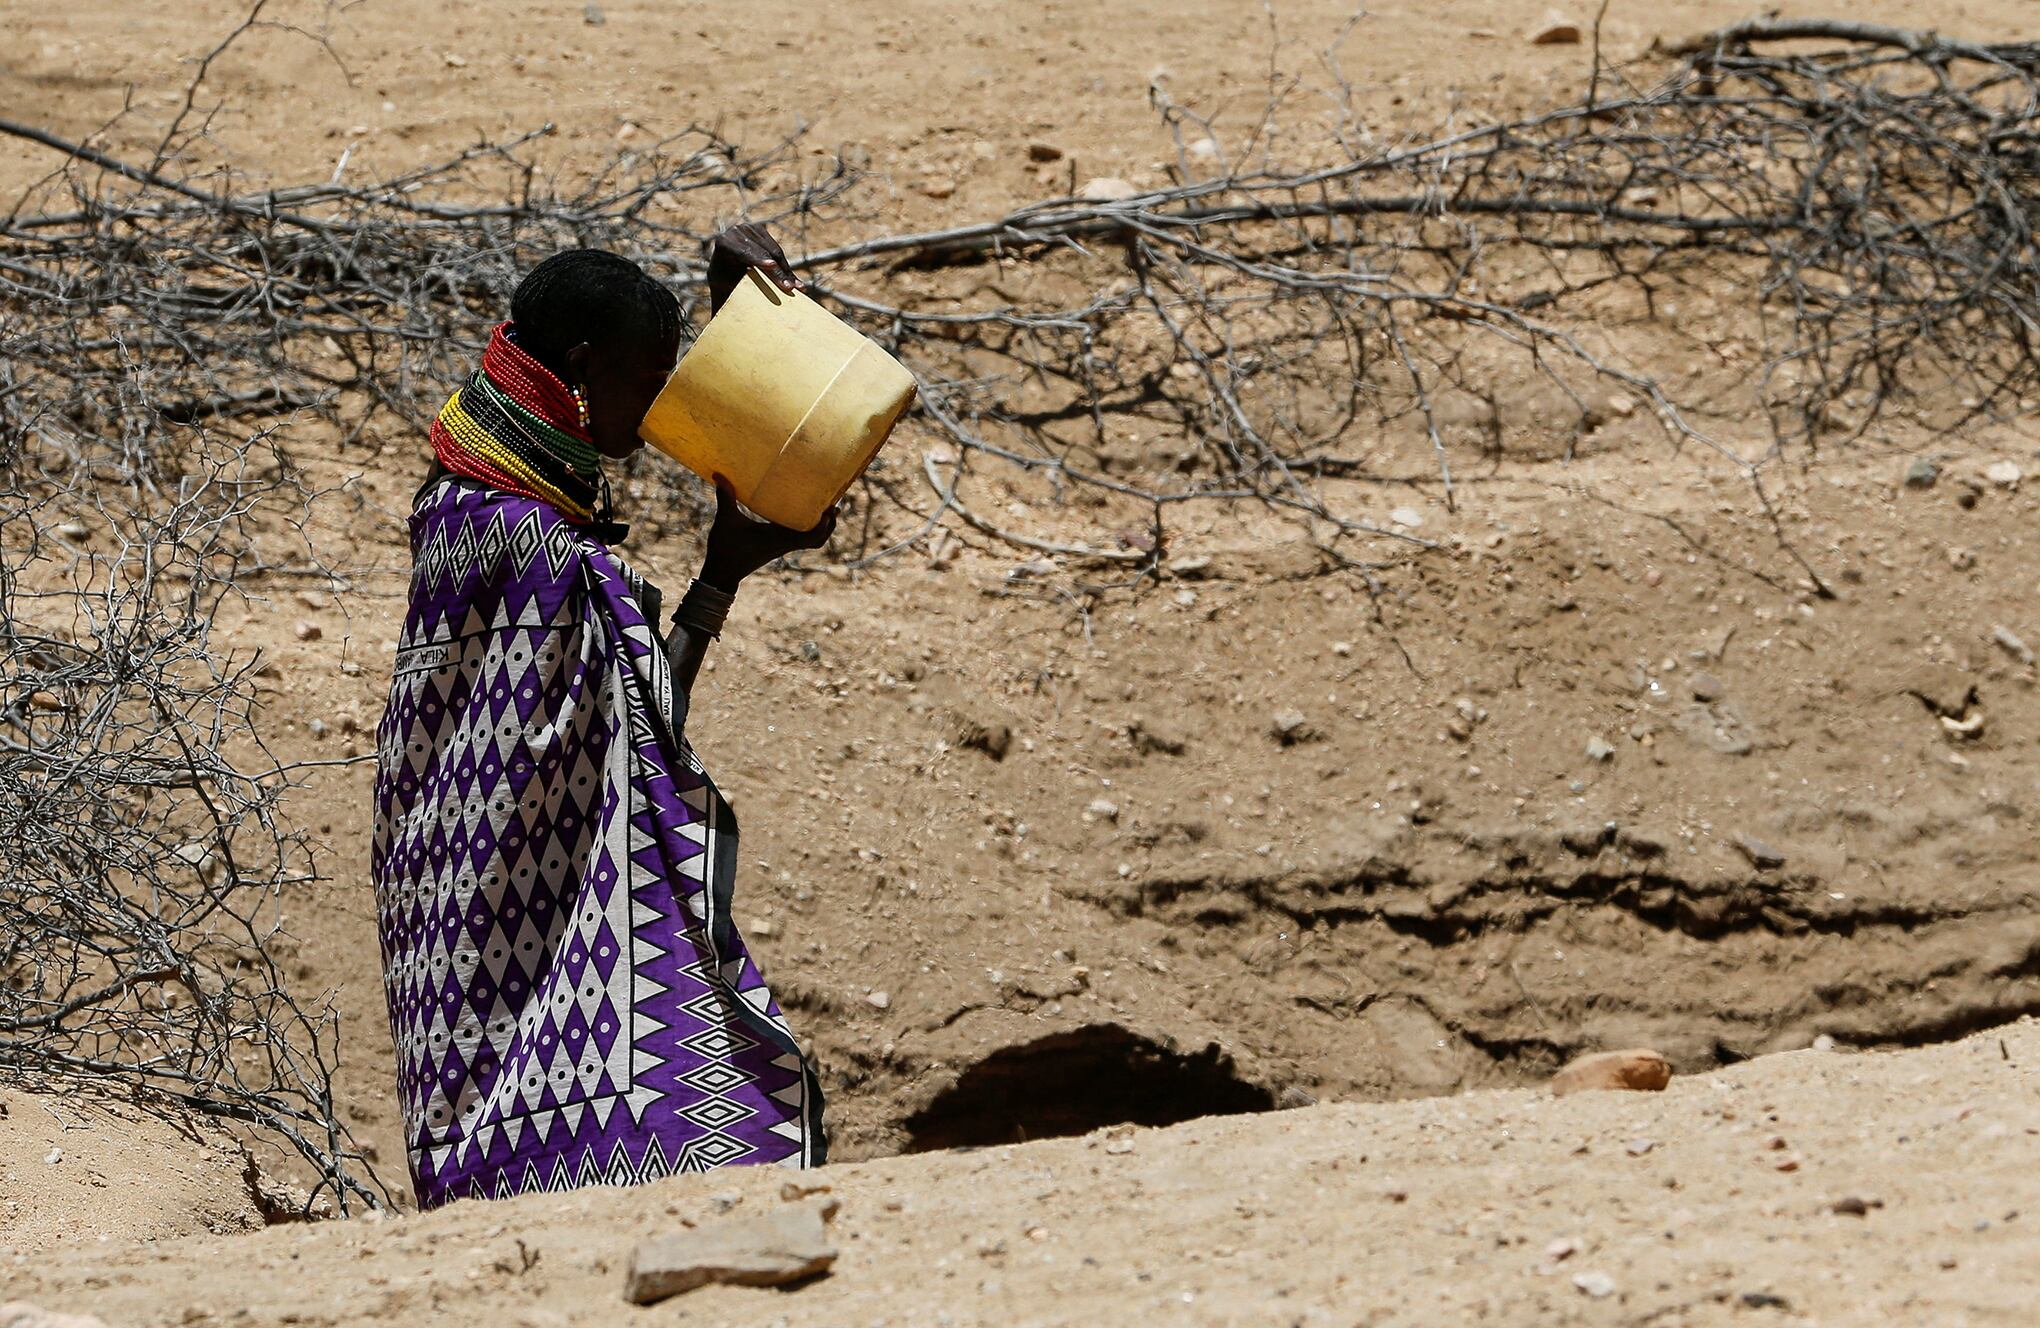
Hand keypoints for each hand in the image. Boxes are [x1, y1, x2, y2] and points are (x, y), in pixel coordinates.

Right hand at [698, 480, 837, 589]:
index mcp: (778, 539)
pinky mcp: (777, 548)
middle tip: (833, 504)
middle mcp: (784, 544)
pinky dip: (809, 531)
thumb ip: (725, 498)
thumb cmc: (725, 548)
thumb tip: (719, 476)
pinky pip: (801, 541)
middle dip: (829, 525)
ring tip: (826, 510)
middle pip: (818, 540)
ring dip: (822, 529)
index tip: (830, 508)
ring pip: (812, 542)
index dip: (824, 525)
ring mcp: (782, 547)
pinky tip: (803, 516)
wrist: (722, 573)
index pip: (811, 537)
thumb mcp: (726, 521)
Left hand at [706, 222, 801, 313]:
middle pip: (762, 252)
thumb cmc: (722, 284)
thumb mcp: (722, 286)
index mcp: (724, 243)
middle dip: (777, 271)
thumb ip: (729, 286)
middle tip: (789, 288)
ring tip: (797, 288)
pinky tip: (797, 284)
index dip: (758, 259)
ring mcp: (751, 229)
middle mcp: (736, 232)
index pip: (743, 251)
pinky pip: (778, 252)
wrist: (724, 272)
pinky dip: (787, 269)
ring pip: (774, 251)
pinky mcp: (762, 232)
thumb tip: (734, 298)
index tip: (772, 266)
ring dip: (786, 272)